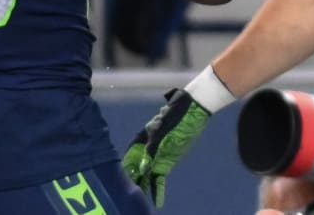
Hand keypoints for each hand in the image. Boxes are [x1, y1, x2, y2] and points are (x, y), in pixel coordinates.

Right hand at [124, 88, 210, 207]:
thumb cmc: (175, 115)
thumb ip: (152, 148)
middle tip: (128, 197)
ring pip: (146, 176)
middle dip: (131, 183)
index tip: (119, 182)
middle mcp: (145, 151)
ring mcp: (156, 157)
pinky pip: (159, 178)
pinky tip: (157, 202)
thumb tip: (144, 166)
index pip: (128, 158)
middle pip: (135, 170)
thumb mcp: (162, 130)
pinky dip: (158, 190)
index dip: (124, 170)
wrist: (194, 110)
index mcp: (140, 139)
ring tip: (139, 203)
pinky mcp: (166, 163)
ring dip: (143, 189)